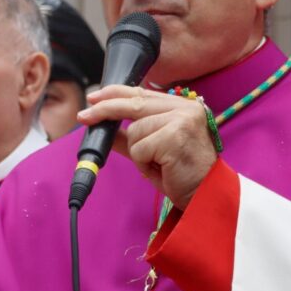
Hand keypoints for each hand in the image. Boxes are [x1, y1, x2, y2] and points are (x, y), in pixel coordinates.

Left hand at [77, 85, 218, 209]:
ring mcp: (182, 121)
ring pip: (134, 131)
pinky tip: (162, 168)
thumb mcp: (154, 151)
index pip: (142, 93)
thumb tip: (106, 128)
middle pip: (134, 103)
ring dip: (138, 152)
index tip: (95, 98)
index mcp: (183, 107)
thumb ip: (132, 136)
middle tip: (83, 116)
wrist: (206, 196)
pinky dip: (143, 162)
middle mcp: (186, 108)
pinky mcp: (175, 137)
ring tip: (158, 164)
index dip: (115, 94)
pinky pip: (139, 148)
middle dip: (105, 111)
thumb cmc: (183, 175)